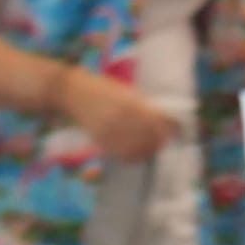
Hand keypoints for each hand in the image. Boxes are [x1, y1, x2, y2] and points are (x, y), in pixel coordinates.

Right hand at [61, 67, 177, 162]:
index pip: (156, 123)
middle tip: (164, 141)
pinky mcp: (102, 142)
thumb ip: (142, 105)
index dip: (167, 129)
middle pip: (149, 138)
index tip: (173, 130)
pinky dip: (134, 156)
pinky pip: (124, 155)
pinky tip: (137, 152)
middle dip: (159, 141)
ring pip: (138, 150)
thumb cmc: (100, 87)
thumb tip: (162, 119)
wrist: (72, 92)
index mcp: (129, 104)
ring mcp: (111, 132)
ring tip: (152, 148)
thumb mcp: (124, 91)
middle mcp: (121, 119)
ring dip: (148, 151)